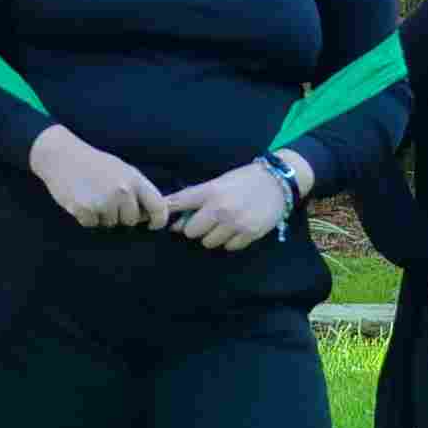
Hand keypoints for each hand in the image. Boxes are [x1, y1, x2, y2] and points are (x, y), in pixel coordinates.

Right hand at [27, 124, 164, 230]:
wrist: (62, 156)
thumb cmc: (94, 164)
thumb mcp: (121, 170)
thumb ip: (137, 190)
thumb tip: (149, 215)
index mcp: (134, 179)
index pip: (158, 206)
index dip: (158, 220)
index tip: (153, 225)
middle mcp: (122, 191)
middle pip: (131, 220)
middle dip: (121, 216)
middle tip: (106, 198)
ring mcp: (103, 201)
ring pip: (111, 224)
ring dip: (102, 216)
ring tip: (92, 195)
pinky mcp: (85, 210)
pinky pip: (92, 225)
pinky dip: (87, 217)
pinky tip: (81, 200)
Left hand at [162, 161, 297, 251]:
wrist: (277, 182)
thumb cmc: (244, 180)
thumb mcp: (219, 183)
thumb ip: (199, 200)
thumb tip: (177, 224)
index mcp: (210, 191)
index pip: (179, 203)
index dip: (165, 212)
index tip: (150, 221)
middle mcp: (220, 208)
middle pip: (191, 232)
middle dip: (196, 228)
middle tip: (207, 220)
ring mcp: (235, 223)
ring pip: (209, 242)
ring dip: (213, 236)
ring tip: (225, 223)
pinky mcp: (249, 234)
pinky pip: (229, 247)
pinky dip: (231, 240)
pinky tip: (238, 228)